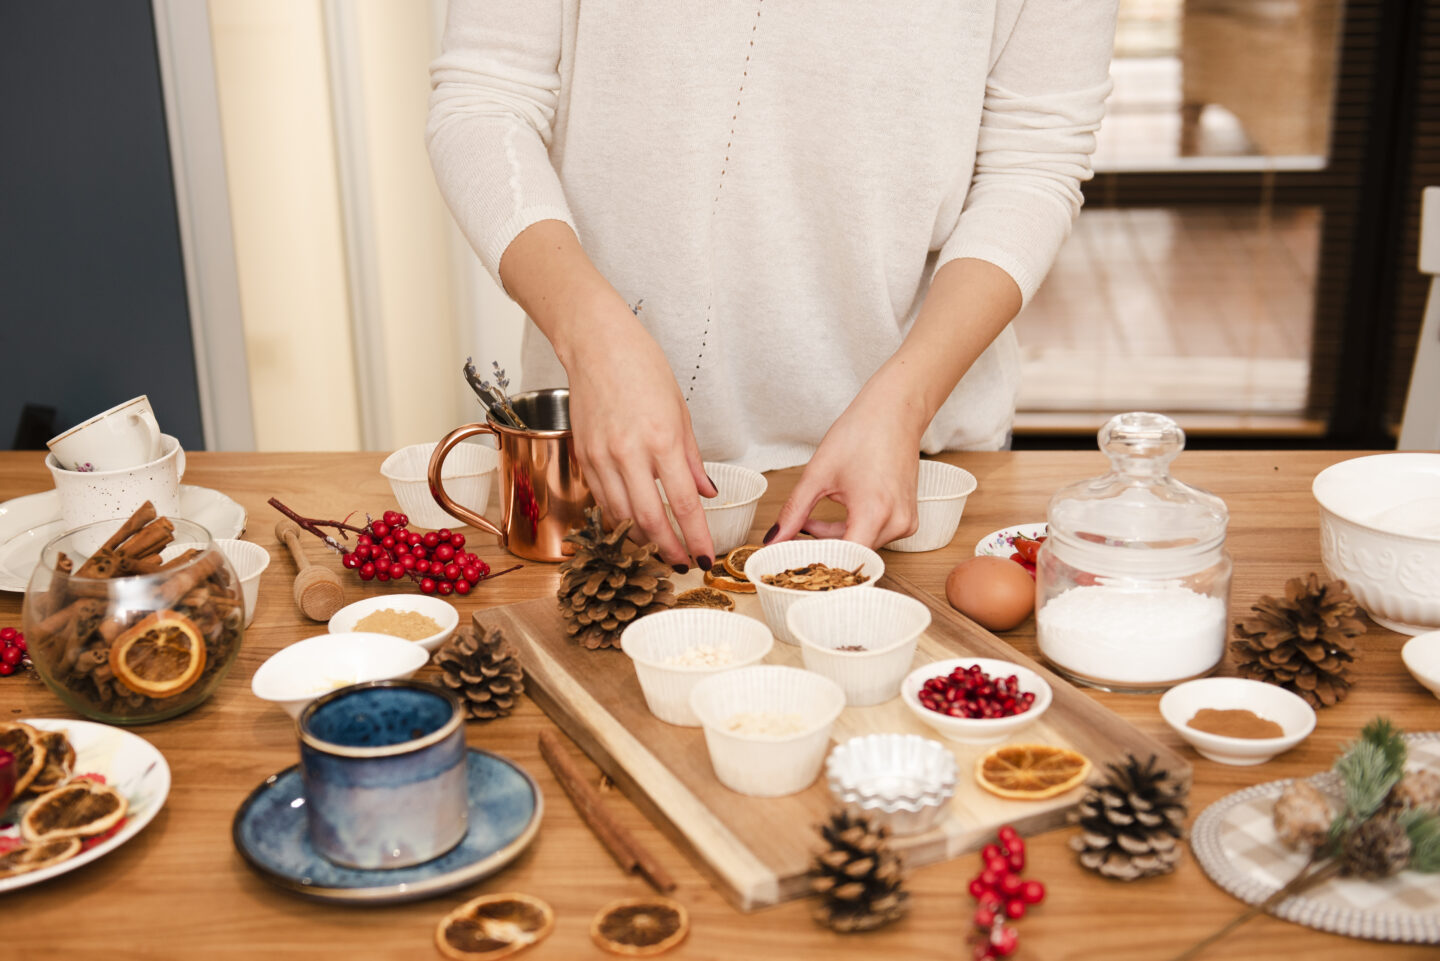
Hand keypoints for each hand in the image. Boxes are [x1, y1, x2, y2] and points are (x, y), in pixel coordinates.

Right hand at [497, 220, 716, 568]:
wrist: (597, 343)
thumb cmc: (642, 368)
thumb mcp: (679, 411)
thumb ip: (691, 459)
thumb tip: (705, 494)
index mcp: (661, 440)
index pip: (683, 504)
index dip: (696, 538)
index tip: (706, 559)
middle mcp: (629, 453)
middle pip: (649, 520)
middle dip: (668, 550)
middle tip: (682, 566)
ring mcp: (601, 457)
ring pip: (620, 516)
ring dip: (641, 540)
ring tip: (660, 551)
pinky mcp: (582, 456)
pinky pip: (601, 500)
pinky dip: (618, 518)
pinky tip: (632, 525)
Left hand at [765, 385, 921, 548]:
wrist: (895, 411)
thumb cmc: (861, 433)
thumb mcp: (818, 474)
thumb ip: (794, 512)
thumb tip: (773, 539)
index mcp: (875, 512)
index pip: (844, 559)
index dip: (816, 564)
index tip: (791, 562)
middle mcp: (897, 523)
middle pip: (851, 555)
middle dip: (820, 547)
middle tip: (793, 533)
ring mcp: (906, 523)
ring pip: (862, 546)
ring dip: (835, 538)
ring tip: (811, 518)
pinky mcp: (908, 519)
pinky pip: (875, 536)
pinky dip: (852, 530)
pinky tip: (838, 513)